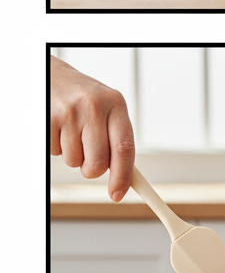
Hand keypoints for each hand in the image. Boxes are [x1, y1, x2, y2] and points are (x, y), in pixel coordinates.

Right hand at [50, 56, 135, 201]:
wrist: (54, 78)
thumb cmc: (86, 99)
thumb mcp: (109, 109)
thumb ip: (118, 138)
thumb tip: (127, 177)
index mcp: (117, 104)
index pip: (125, 148)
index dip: (123, 176)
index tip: (118, 194)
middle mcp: (95, 107)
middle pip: (98, 163)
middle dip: (92, 170)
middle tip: (88, 159)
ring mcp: (70, 113)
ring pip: (75, 162)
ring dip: (74, 156)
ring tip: (73, 133)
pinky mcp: (49, 119)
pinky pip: (56, 153)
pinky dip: (58, 148)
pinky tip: (60, 129)